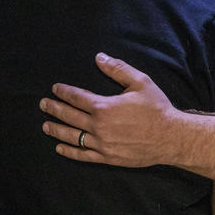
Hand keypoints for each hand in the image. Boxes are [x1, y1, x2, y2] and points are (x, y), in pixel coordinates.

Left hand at [40, 53, 181, 166]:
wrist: (170, 137)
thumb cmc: (157, 108)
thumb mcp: (140, 82)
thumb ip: (118, 69)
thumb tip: (99, 57)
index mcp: (104, 106)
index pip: (77, 97)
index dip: (64, 92)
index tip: (55, 88)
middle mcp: (99, 126)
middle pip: (69, 116)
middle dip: (54, 109)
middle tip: (43, 104)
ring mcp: (102, 144)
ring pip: (72, 137)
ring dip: (57, 130)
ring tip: (45, 125)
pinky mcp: (108, 157)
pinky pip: (83, 155)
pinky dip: (70, 152)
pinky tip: (60, 148)